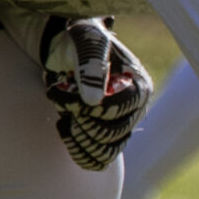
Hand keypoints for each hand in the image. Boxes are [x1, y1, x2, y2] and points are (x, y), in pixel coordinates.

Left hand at [39, 15, 154, 169]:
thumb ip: (91, 65)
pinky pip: (99, 160)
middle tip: (62, 102)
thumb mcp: (86, 40)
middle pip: (111, 135)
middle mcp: (136, 109)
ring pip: (106, 152)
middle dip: (80, 122)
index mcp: (139, 86)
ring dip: (79, 140)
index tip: (60, 92)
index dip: (85, 108)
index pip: (116, 111)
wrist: (69, 47)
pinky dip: (79, 152)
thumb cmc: (80, 38)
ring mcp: (122, 125)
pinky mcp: (108, 136)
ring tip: (64, 119)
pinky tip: (65, 128)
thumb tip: (93, 101)